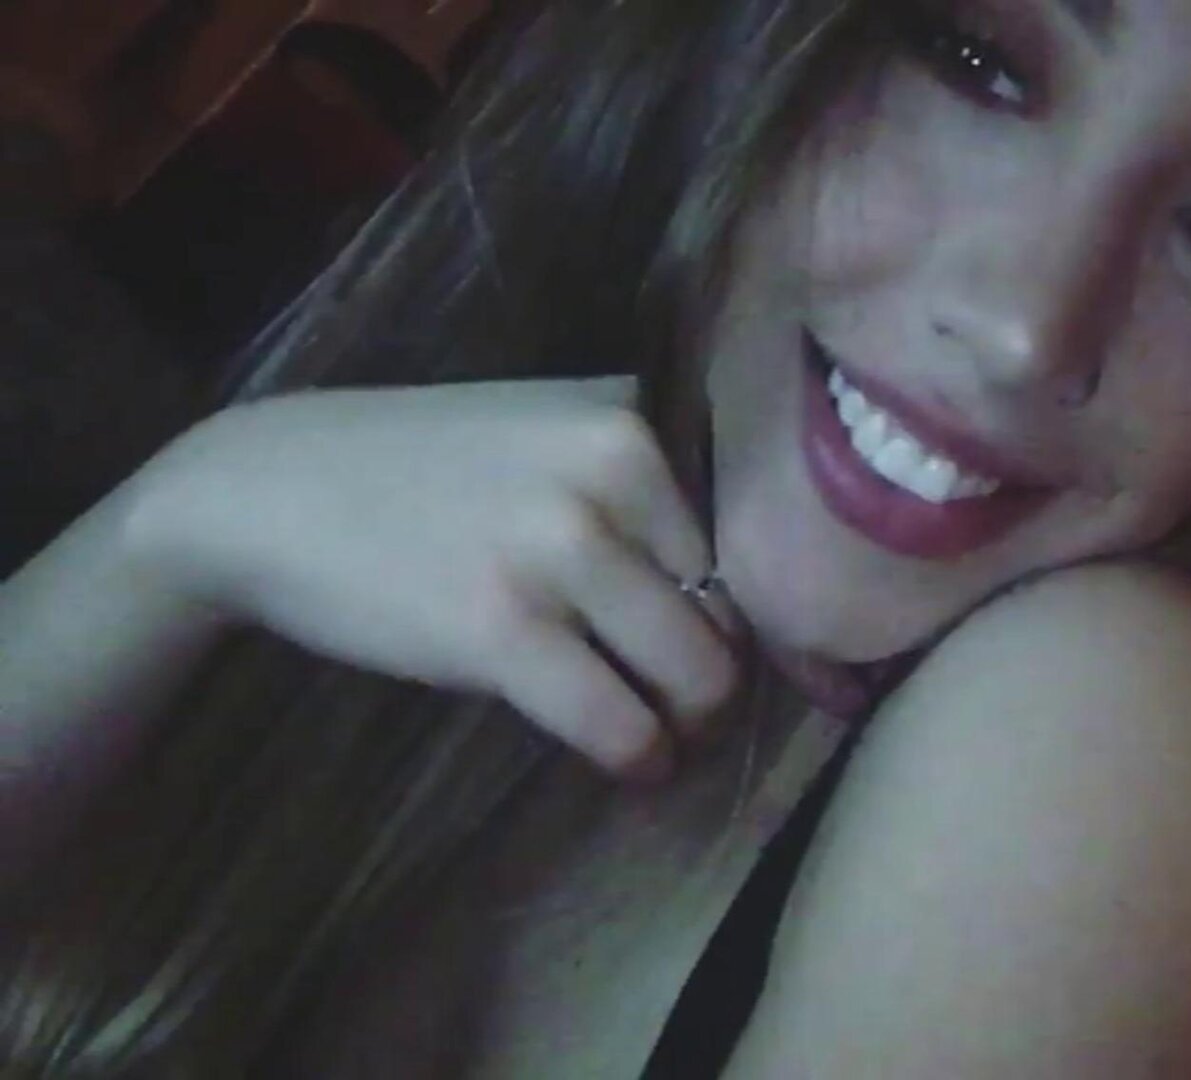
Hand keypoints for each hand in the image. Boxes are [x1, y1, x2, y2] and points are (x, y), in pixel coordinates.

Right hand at [122, 377, 739, 780]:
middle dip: (721, 675)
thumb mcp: (546, 434)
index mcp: (633, 420)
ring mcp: (557, 549)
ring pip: (696, 674)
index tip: (740, 649)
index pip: (752, 539)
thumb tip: (752, 586)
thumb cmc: (419, 471)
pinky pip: (619, 723)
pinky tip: (631, 762)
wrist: (264, 492)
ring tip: (664, 740)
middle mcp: (611, 472)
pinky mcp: (502, 628)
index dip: (751, 609)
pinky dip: (639, 757)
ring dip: (689, 726)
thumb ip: (644, 488)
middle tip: (695, 709)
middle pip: (735, 612)